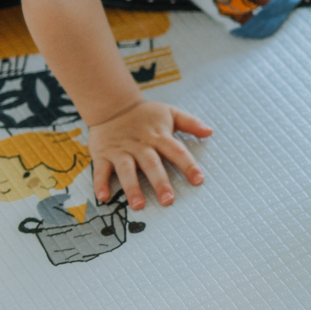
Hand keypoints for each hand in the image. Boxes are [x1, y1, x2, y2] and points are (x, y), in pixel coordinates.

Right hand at [88, 99, 211, 210]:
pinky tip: (103, 198)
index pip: (177, 151)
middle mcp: (140, 145)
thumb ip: (190, 123)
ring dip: (132, 188)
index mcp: (159, 137)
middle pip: (152, 165)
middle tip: (168, 200)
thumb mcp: (170, 113)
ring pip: (127, 170)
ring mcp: (120, 151)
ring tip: (138, 205)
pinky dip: (100, 184)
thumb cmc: (145, 114)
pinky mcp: (102, 155)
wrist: (112, 104)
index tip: (198, 180)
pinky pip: (100, 171)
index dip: (188, 165)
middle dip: (160, 182)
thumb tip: (210, 131)